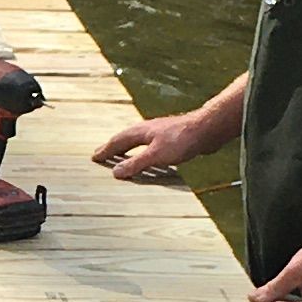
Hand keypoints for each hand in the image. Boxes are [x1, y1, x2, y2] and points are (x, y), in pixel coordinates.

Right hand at [94, 110, 208, 182]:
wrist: (207, 130)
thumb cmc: (182, 139)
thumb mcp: (155, 155)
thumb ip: (135, 164)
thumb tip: (116, 172)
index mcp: (140, 132)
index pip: (117, 141)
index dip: (105, 150)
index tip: (94, 157)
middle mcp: (148, 130)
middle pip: (125, 139)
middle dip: (113, 148)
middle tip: (102, 154)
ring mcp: (160, 133)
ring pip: (137, 142)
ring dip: (127, 150)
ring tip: (121, 157)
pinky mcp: (171, 139)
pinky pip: (149, 147)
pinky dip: (142, 153)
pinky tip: (148, 159)